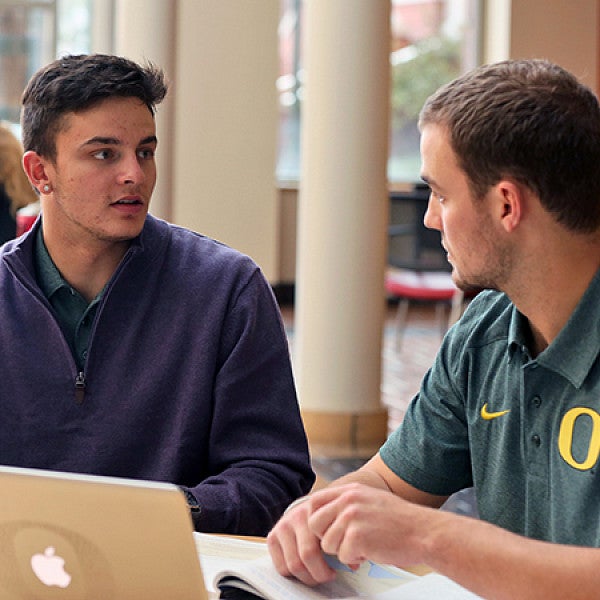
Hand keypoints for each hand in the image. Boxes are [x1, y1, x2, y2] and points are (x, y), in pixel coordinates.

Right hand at [267, 495, 337, 585]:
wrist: (310, 506)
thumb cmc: (327, 519)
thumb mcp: (337, 523)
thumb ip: (344, 541)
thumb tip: (353, 565)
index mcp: (317, 512)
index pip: (323, 545)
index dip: (328, 566)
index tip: (334, 572)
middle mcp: (298, 516)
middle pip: (306, 556)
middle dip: (318, 574)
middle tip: (327, 577)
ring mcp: (283, 526)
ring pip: (293, 564)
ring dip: (306, 577)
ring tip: (316, 574)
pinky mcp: (272, 536)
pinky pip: (281, 567)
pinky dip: (292, 575)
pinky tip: (303, 569)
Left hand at [307, 483, 430, 568]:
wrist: (423, 531)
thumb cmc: (399, 520)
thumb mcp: (370, 499)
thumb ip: (347, 503)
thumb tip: (324, 517)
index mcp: (350, 490)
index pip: (314, 502)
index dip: (317, 519)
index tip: (326, 530)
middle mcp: (348, 500)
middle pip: (314, 524)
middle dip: (327, 538)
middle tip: (346, 542)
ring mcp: (351, 517)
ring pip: (327, 543)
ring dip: (343, 550)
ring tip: (364, 545)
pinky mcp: (357, 536)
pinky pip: (343, 556)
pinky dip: (356, 559)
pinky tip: (371, 551)